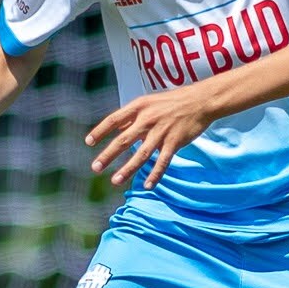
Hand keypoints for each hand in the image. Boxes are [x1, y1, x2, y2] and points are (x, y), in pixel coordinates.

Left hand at [86, 87, 214, 187]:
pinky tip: (147, 186)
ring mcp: (161, 132)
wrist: (200, 101)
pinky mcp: (174, 142)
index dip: (100, 130)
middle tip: (95, 167)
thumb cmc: (172, 102)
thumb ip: (132, 117)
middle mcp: (148, 119)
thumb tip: (116, 130)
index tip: (88, 142)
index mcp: (139, 107)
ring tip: (114, 181)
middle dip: (108, 155)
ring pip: (141, 154)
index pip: (114, 119)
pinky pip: (162, 161)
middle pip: (123, 140)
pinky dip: (155, 174)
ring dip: (127, 169)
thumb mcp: (149, 103)